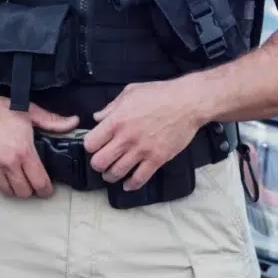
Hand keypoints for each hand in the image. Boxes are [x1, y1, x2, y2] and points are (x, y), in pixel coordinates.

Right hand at [0, 87, 78, 197]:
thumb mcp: (28, 111)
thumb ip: (52, 121)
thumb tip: (72, 122)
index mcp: (23, 150)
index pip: (40, 182)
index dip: (46, 189)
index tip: (46, 189)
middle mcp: (7, 163)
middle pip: (24, 192)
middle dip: (30, 189)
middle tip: (30, 180)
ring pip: (7, 192)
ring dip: (12, 186)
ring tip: (14, 176)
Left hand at [83, 78, 204, 191]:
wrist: (187, 103)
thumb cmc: (159, 94)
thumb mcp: (131, 92)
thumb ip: (111, 107)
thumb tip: (98, 117)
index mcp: (117, 120)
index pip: (91, 143)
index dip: (90, 146)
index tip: (95, 145)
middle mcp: (126, 138)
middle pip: (99, 162)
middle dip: (97, 164)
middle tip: (102, 162)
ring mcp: (142, 150)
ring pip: (117, 173)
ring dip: (111, 176)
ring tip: (111, 174)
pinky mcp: (157, 159)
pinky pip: (139, 179)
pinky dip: (131, 185)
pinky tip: (128, 184)